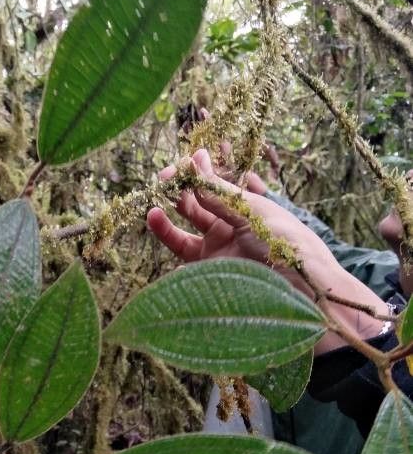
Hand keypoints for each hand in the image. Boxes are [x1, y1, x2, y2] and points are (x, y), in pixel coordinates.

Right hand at [147, 149, 387, 351]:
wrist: (301, 291)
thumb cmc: (285, 243)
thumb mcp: (253, 211)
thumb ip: (218, 193)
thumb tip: (195, 161)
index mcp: (245, 208)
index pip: (213, 186)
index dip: (197, 174)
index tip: (183, 163)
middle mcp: (228, 229)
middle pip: (194, 207)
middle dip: (178, 193)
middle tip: (163, 180)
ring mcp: (216, 254)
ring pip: (182, 235)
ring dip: (166, 222)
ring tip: (152, 212)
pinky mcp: (208, 277)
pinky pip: (182, 263)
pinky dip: (169, 250)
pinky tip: (159, 233)